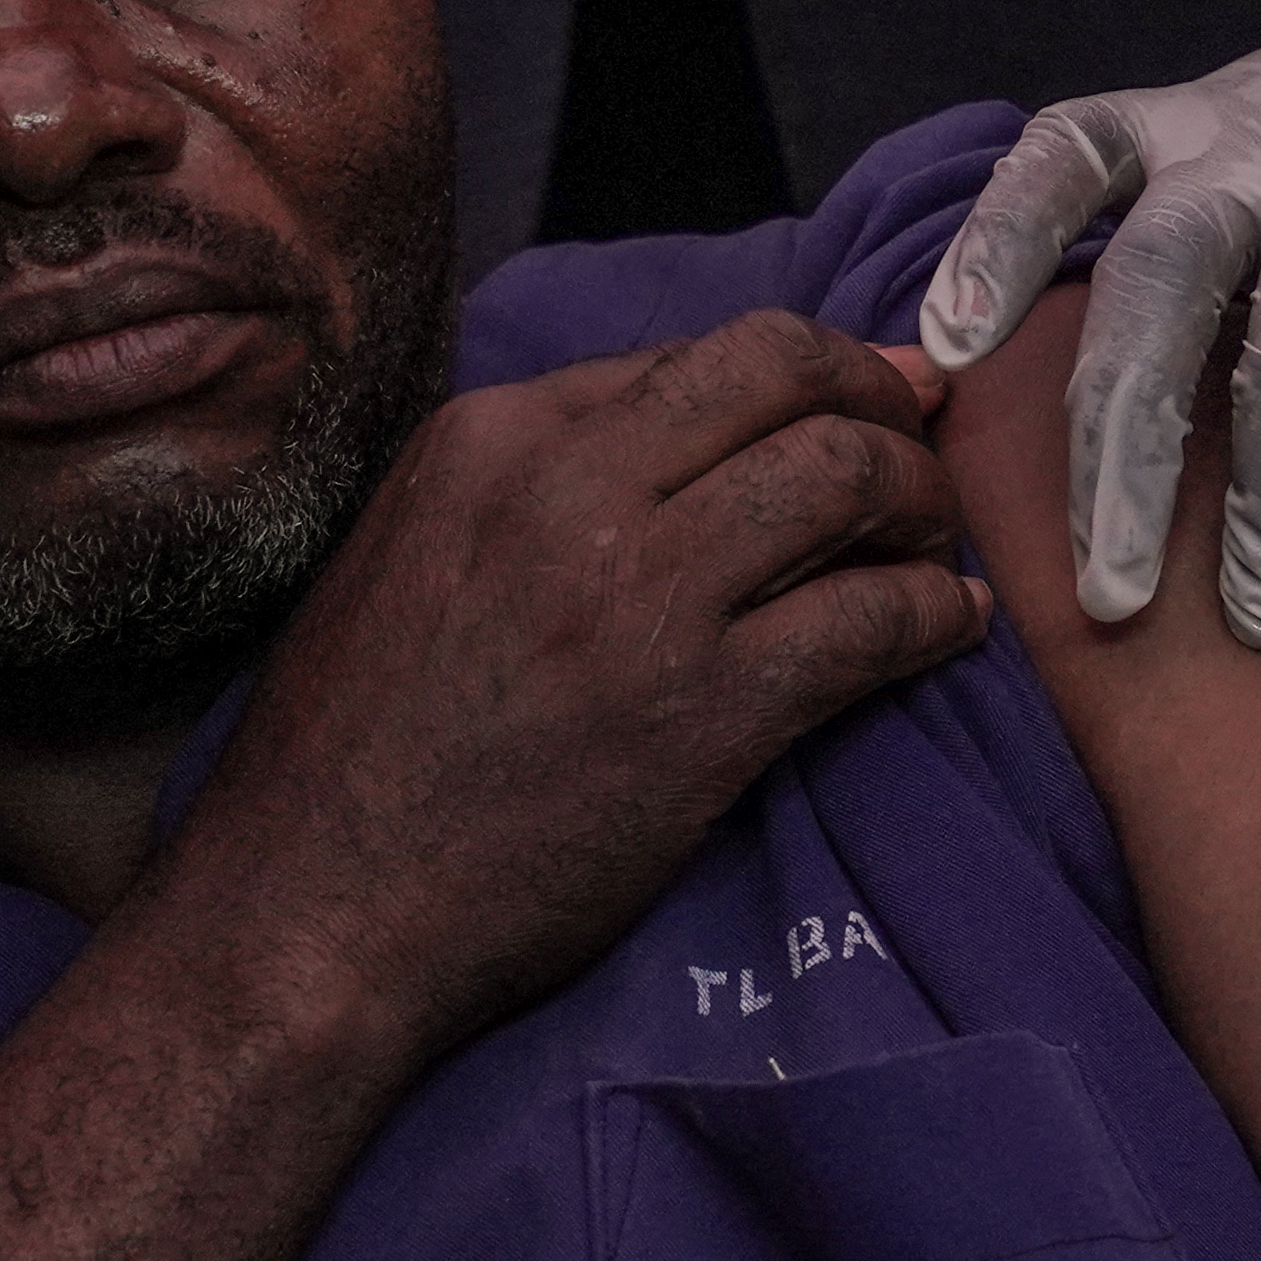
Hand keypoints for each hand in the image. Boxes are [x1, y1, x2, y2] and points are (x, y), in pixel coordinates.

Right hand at [176, 309, 987, 1065]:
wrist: (312, 906)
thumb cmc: (353, 746)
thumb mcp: (411, 550)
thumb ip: (531, 481)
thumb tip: (676, 437)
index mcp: (493, 436)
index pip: (699, 355)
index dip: (808, 372)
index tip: (864, 399)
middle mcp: (570, 486)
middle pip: (789, 374)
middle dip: (883, 402)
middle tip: (924, 449)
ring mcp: (642, 596)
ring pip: (846, 478)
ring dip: (922, 502)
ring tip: (934, 546)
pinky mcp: (703, 709)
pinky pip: (868, 621)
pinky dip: (932, 615)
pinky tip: (948, 628)